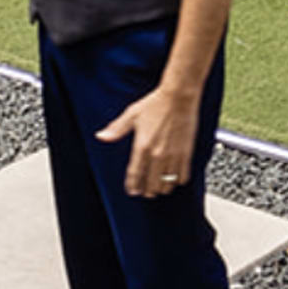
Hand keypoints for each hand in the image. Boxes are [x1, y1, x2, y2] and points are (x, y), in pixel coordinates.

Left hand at [98, 77, 205, 198]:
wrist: (179, 96)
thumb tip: (101, 136)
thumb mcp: (132, 114)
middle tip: (145, 192)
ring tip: (159, 188)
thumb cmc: (156, 103)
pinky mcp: (186, 153)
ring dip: (162, 189)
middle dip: (147, 191)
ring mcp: (173, 155)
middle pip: (151, 184)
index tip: (132, 191)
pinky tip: (175, 179)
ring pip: (166, 184)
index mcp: (142, 146)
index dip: (132, 186)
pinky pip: (182, 176)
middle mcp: (157, 154)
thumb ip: (116, 129)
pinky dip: (178, 181)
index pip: (134, 174)